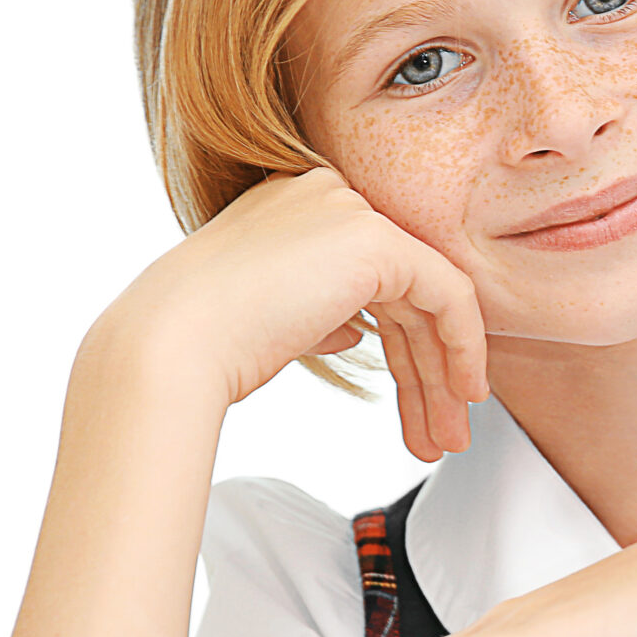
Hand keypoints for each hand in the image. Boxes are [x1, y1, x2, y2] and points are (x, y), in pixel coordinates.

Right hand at [101, 168, 489, 461]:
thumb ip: (321, 312)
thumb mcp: (274, 322)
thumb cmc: (204, 346)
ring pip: (428, 299)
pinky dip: (464, 347)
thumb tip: (358, 327)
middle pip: (401, 293)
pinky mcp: (375, 239)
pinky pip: (448, 294)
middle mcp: (324, 195)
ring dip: (442, 377)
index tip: (419, 405)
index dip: (403, 348)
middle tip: (441, 434)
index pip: (370, 279)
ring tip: (447, 440)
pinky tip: (464, 394)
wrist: (171, 347)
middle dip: (426, 372)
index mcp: (294, 208)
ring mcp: (350, 210)